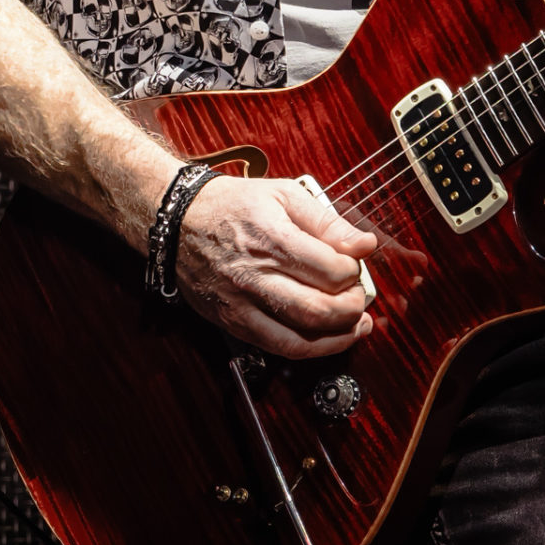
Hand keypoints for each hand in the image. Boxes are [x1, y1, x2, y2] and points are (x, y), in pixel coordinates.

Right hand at [171, 173, 378, 358]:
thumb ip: (328, 222)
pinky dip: (308, 349)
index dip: (353, 272)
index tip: (354, 266)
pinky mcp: (231, 321)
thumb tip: (365, 245)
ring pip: (298, 339)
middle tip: (360, 297)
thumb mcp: (285, 194)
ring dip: (337, 338)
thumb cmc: (235, 204)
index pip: (330, 271)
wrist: (179, 220)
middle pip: (317, 310)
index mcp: (272, 239)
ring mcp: (240, 304)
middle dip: (351, 309)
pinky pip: (276, 347)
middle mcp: (255, 276)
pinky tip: (326, 339)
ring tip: (356, 326)